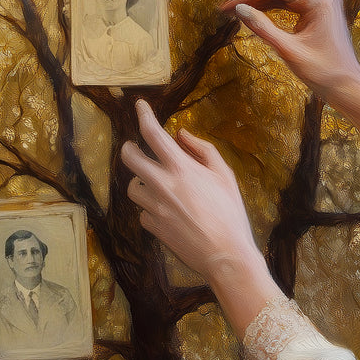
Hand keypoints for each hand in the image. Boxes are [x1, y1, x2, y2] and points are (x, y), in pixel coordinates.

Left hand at [122, 100, 266, 291]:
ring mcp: (154, 207)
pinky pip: (142, 211)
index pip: (153, 134)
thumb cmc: (231, 212)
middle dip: (128, 148)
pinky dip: (151, 208)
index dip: (143, 115)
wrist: (225, 254)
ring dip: (140, 180)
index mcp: (181, 168)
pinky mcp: (152, 227)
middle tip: (134, 147)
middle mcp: (162, 185)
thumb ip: (203, 150)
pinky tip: (166, 211)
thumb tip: (181, 135)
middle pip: (130, 158)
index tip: (139, 106)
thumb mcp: (225, 175)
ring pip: (132, 186)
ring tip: (155, 183)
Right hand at [212, 0, 359, 105]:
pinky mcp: (316, 11)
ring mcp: (319, 1)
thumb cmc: (326, 74)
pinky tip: (249, 11)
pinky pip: (287, 1)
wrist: (349, 89)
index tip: (225, 6)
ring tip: (229, 5)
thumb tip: (238, 10)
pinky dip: (267, 5)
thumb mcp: (290, 52)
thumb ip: (263, 29)